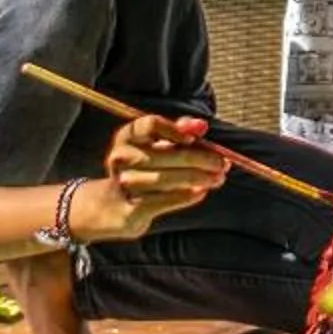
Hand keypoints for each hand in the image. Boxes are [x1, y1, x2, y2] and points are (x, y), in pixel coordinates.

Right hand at [74, 114, 225, 240]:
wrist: (110, 206)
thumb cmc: (141, 171)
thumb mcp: (154, 148)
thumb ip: (177, 133)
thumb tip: (201, 126)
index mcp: (127, 137)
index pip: (150, 124)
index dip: (175, 129)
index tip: (196, 137)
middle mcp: (121, 157)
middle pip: (167, 154)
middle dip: (201, 159)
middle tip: (222, 164)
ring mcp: (124, 184)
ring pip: (168, 178)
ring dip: (198, 179)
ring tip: (217, 179)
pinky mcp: (130, 208)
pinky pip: (165, 200)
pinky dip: (187, 196)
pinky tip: (201, 192)